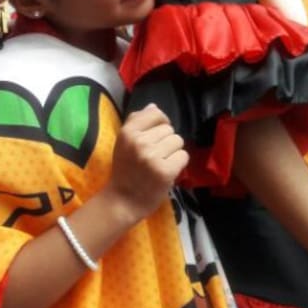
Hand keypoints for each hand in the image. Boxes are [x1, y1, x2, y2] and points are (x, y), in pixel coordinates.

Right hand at [104, 105, 188, 220]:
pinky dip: (178, 164)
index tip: (156, 136)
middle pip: (169, 129)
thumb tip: (154, 106)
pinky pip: (183, 156)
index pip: (155, 114)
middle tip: (154, 156)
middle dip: (166, 141)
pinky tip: (167, 171)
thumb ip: (136, 122)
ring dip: (173, 152)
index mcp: (127, 132)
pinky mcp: (165, 171)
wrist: (123, 200)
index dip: (161, 123)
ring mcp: (152, 157)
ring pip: (178, 141)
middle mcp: (139, 142)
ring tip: (161, 162)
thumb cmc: (125, 169)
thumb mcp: (123, 142)